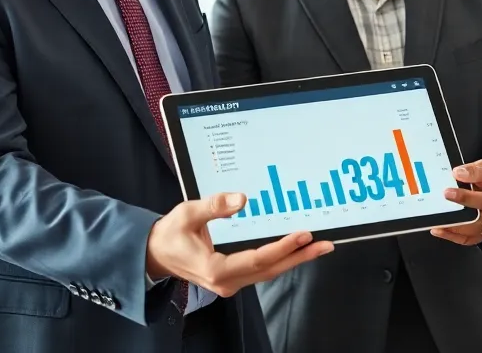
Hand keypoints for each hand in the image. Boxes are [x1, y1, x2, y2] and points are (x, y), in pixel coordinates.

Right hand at [146, 193, 333, 296]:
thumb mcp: (187, 213)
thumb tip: (242, 199)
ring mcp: (231, 282)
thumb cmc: (170, 233)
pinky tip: (296, 249)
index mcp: (215, 268)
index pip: (257, 259)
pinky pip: (262, 269)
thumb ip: (214, 206)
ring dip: (294, 259)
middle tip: (326, 244)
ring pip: (269, 272)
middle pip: (270, 269)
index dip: (282, 247)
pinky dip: (281, 259)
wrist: (155, 253)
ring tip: (319, 247)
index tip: (303, 235)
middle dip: (300, 256)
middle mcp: (226, 281)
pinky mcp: (233, 277)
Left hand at [431, 160, 481, 245]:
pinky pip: (468, 238)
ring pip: (475, 225)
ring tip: (439, 216)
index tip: (456, 173)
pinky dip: (451, 235)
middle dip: (464, 198)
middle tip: (446, 193)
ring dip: (455, 221)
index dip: (472, 175)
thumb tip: (458, 173)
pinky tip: (439, 229)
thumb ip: (473, 169)